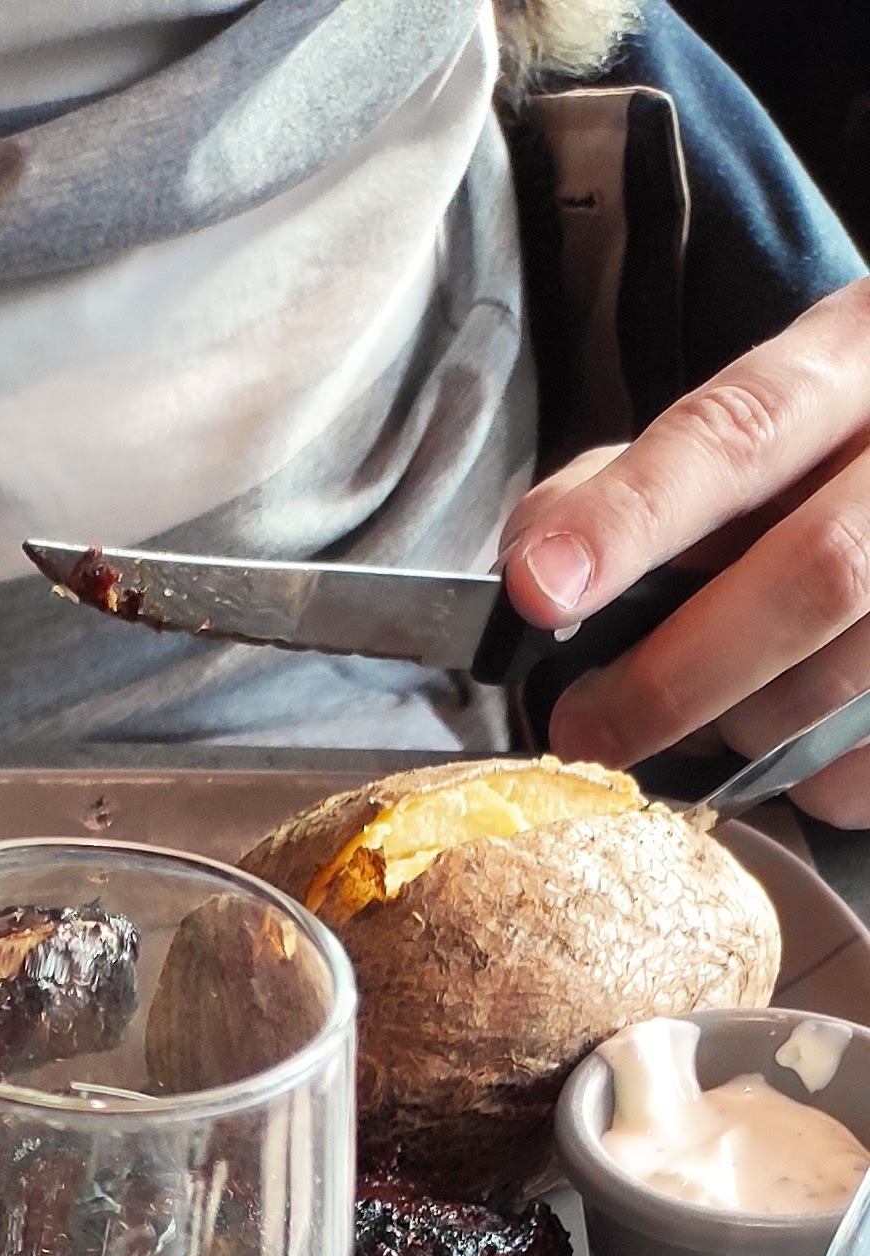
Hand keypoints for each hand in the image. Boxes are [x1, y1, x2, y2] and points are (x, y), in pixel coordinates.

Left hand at [499, 278, 869, 825]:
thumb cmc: (827, 448)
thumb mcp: (749, 414)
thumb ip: (634, 475)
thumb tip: (535, 559)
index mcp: (852, 359)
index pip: (739, 432)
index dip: (635, 517)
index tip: (541, 588)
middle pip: (817, 573)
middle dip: (678, 674)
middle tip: (587, 731)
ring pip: (844, 680)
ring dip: (742, 730)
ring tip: (692, 732)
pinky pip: (866, 763)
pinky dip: (806, 779)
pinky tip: (782, 747)